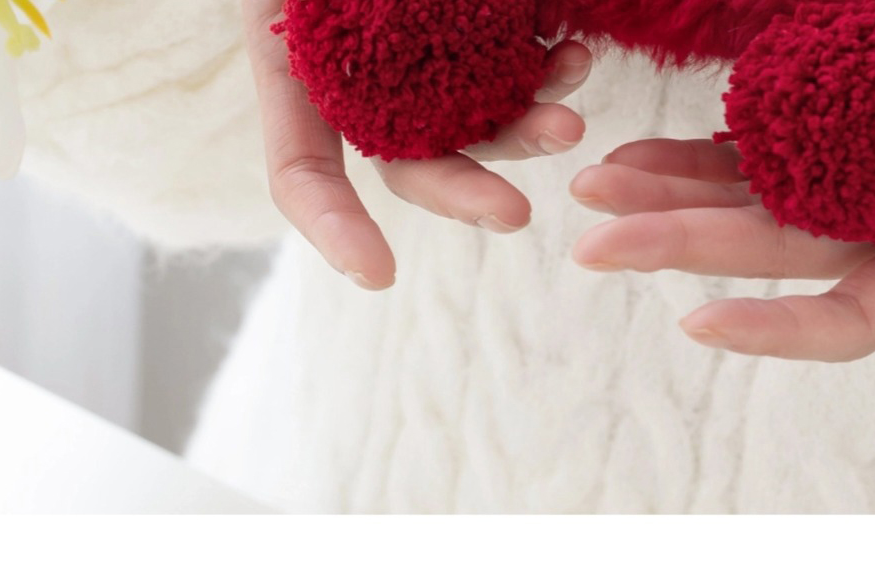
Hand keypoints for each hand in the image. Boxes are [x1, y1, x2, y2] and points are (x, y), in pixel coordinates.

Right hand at [243, 0, 592, 289]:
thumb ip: (328, 7)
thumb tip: (363, 27)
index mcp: (298, 67)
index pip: (302, 172)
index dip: (333, 228)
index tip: (380, 276)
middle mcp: (362, 78)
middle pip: (410, 164)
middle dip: (466, 192)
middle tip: (516, 215)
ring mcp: (425, 57)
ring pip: (476, 121)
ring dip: (524, 129)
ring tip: (571, 119)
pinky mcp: (480, 29)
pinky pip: (517, 65)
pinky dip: (550, 70)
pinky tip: (575, 55)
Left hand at [570, 0, 874, 360]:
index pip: (854, 317)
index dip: (776, 329)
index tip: (696, 321)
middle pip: (768, 252)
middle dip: (679, 248)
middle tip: (593, 244)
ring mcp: (845, 175)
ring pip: (742, 204)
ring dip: (664, 202)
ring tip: (592, 190)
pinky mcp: (824, 124)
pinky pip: (745, 149)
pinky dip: (685, 153)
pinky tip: (630, 155)